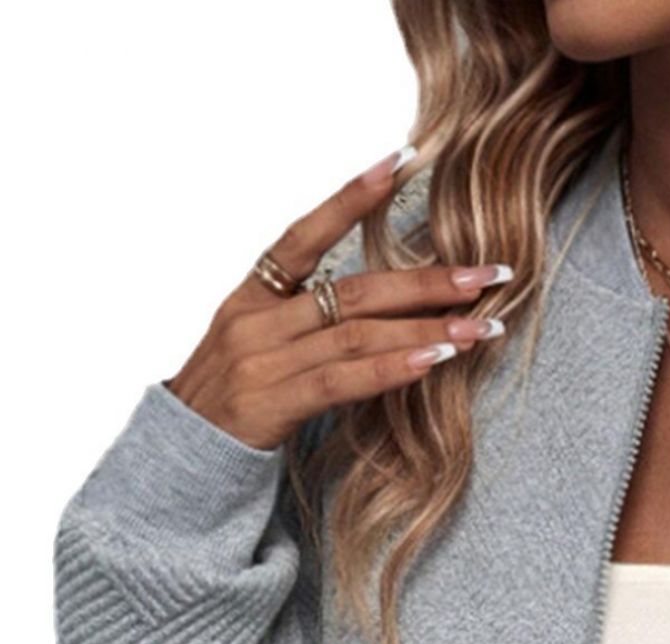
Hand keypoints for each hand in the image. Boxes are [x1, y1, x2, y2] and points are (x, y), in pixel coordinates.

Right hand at [164, 148, 513, 450]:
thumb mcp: (258, 345)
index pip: (305, 233)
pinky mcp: (272, 402)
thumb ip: (308, 322)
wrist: (181, 458)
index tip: (400, 160)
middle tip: (488, 274)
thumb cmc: (232, 401)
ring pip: (357, 334)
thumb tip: (387, 306)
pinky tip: (432, 361)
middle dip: (428, 281)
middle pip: (354, 289)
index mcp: (251, 296)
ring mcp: (263, 360)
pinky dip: (390, 368)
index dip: (350, 195)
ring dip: (427, 329)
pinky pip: (341, 380)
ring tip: (480, 327)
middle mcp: (256, 320)